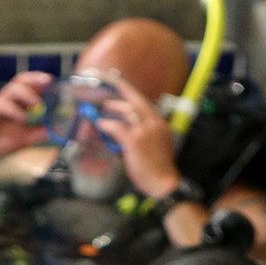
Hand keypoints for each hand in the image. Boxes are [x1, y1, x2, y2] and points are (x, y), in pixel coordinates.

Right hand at [0, 71, 52, 182]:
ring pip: (12, 89)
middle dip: (35, 78)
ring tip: (38, 105)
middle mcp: (5, 99)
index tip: (54, 82)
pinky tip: (23, 119)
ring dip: (27, 94)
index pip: (28, 84)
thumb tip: (56, 130)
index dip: (40, 80)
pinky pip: (2, 105)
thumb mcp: (24, 139)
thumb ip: (38, 133)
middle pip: (20, 80)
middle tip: (48, 82)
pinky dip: (14, 110)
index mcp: (14, 102)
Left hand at [94, 72, 181, 201]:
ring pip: (128, 110)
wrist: (164, 182)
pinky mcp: (135, 141)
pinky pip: (118, 127)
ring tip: (104, 108)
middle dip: (123, 89)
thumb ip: (146, 135)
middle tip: (111, 82)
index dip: (133, 93)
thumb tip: (128, 132)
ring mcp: (144, 131)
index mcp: (160, 124)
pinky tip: (101, 125)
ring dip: (114, 107)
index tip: (124, 84)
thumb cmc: (159, 169)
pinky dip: (108, 125)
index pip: (145, 103)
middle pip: (137, 100)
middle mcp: (153, 123)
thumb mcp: (157, 146)